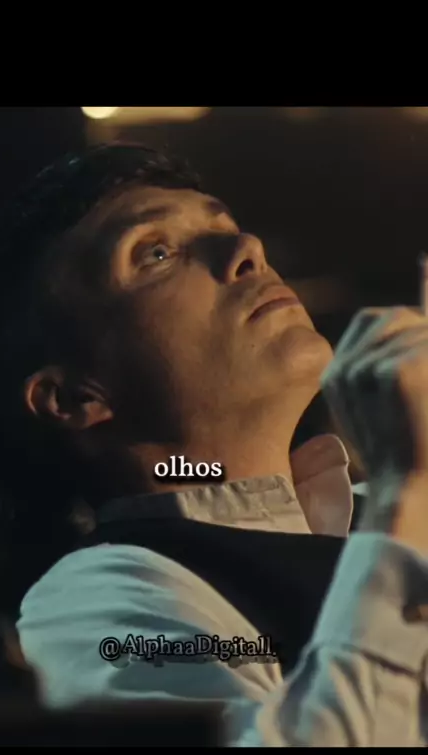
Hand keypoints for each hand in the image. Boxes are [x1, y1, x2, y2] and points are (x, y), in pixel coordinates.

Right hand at [321, 307, 427, 550]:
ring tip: (427, 401)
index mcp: (337, 375)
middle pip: (400, 318)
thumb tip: (427, 259)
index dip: (410, 328)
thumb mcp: (394, 390)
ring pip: (419, 328)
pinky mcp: (396, 372)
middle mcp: (345, 369)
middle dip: (424, 339)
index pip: (377, 319)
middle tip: (425, 392)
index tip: (419, 365)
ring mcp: (368, 368)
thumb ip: (404, 336)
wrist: (416, 492)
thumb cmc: (409, 445)